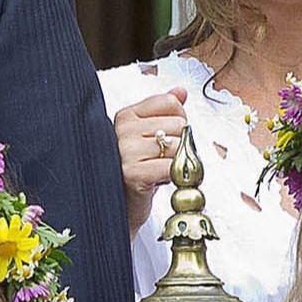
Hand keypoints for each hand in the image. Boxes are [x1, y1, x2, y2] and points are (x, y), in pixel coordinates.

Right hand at [113, 89, 191, 229]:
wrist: (119, 210)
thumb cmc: (135, 172)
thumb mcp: (148, 136)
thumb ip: (164, 110)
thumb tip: (181, 91)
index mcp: (125, 116)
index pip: (170, 102)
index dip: (178, 121)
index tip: (166, 138)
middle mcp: (122, 130)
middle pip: (179, 124)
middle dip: (179, 145)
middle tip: (162, 160)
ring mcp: (126, 152)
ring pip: (179, 146)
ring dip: (177, 163)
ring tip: (159, 171)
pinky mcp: (133, 174)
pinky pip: (172, 167)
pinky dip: (174, 177)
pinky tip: (160, 181)